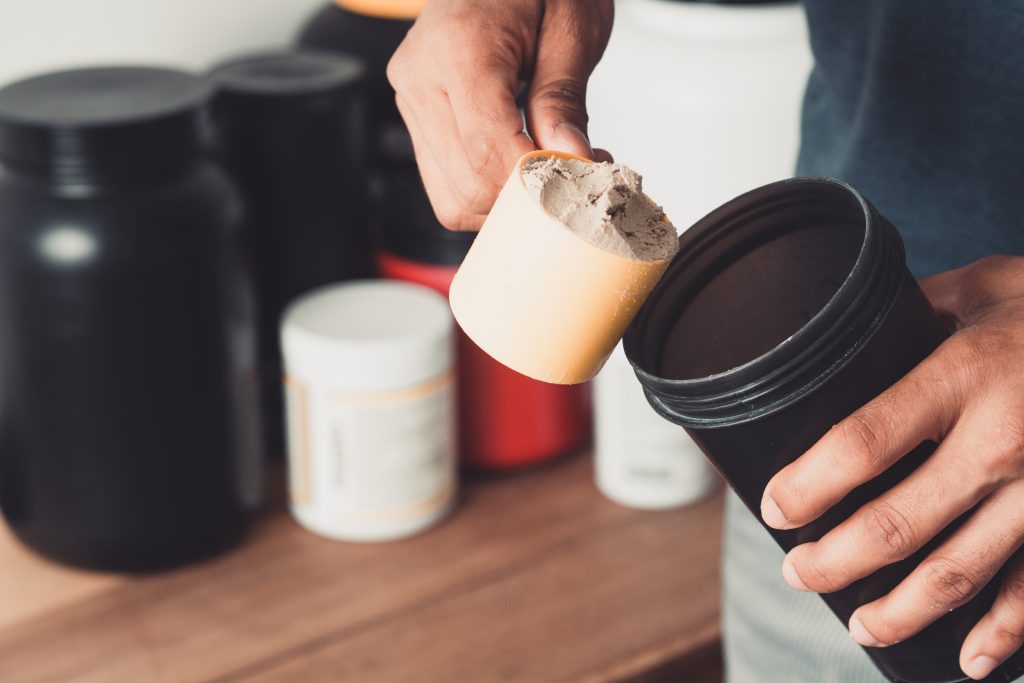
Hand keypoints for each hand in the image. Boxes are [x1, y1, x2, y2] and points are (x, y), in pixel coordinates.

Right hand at [387, 0, 613, 229]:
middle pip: (468, 184)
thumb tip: (573, 160)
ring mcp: (411, 101)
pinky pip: (448, 185)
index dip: (536, 179)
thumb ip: (564, 98)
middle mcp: (419, 78)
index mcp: (456, 47)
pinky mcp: (416, 118)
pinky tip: (524, 168)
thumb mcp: (571, 28)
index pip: (487, 148)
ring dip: (508, 203)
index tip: (583, 176)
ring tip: (552, 172)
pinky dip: (490, 192)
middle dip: (527, 196)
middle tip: (579, 173)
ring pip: (453, 198)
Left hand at [760, 255, 1023, 679]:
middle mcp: (999, 442)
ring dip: (899, 610)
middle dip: (834, 561)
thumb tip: (849, 332)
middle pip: (897, 524)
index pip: (862, 444)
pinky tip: (969, 658)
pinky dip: (1003, 631)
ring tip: (858, 623)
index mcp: (964, 376)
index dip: (807, 485)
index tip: (776, 508)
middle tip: (799, 572)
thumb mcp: (985, 287)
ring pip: (958, 572)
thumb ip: (915, 312)